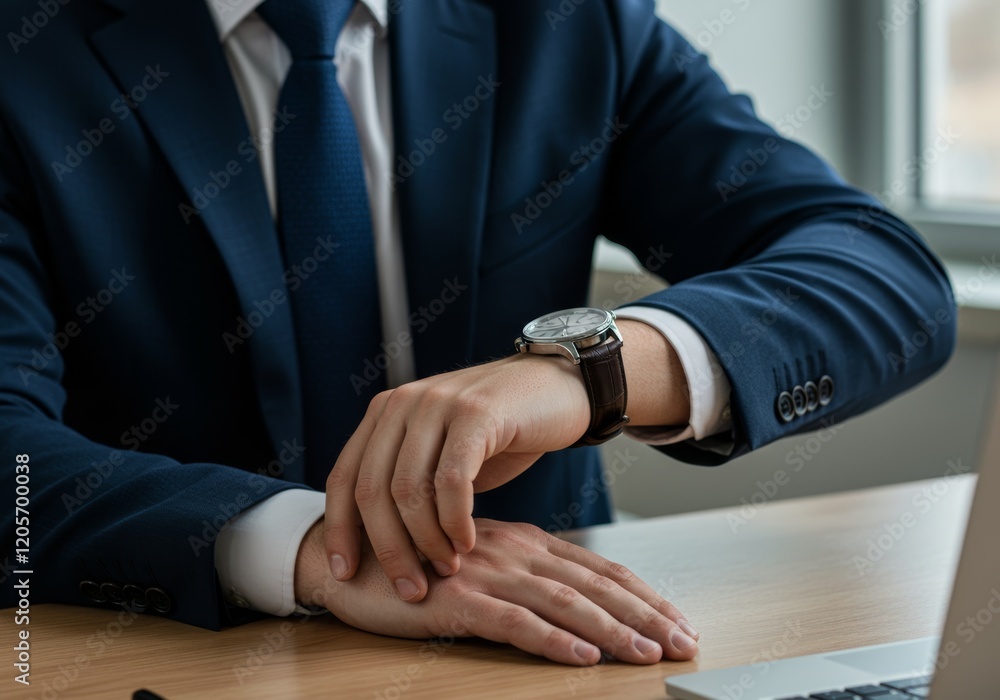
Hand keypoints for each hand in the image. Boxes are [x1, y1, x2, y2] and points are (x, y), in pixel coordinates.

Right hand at [297, 517, 699, 664]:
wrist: (350, 556)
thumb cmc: (419, 563)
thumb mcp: (481, 563)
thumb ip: (524, 577)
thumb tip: (573, 607)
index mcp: (525, 542)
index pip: (598, 570)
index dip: (643, 595)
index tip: (679, 619)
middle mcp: (514, 551)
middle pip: (594, 585)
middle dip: (645, 614)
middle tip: (686, 641)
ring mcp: (486, 572)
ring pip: (564, 603)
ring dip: (612, 630)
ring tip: (648, 653)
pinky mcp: (456, 599)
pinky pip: (513, 622)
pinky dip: (551, 640)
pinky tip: (580, 657)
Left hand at [325, 351, 591, 601]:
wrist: (558, 387)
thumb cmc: (500, 432)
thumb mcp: (442, 452)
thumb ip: (408, 481)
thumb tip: (373, 540)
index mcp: (385, 412)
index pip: (344, 477)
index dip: (340, 530)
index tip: (344, 573)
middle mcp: (404, 402)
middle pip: (372, 490)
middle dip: (388, 549)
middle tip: (410, 589)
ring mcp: (439, 403)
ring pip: (409, 490)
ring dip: (425, 541)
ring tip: (446, 569)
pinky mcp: (477, 413)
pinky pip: (452, 481)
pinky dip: (455, 521)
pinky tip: (467, 543)